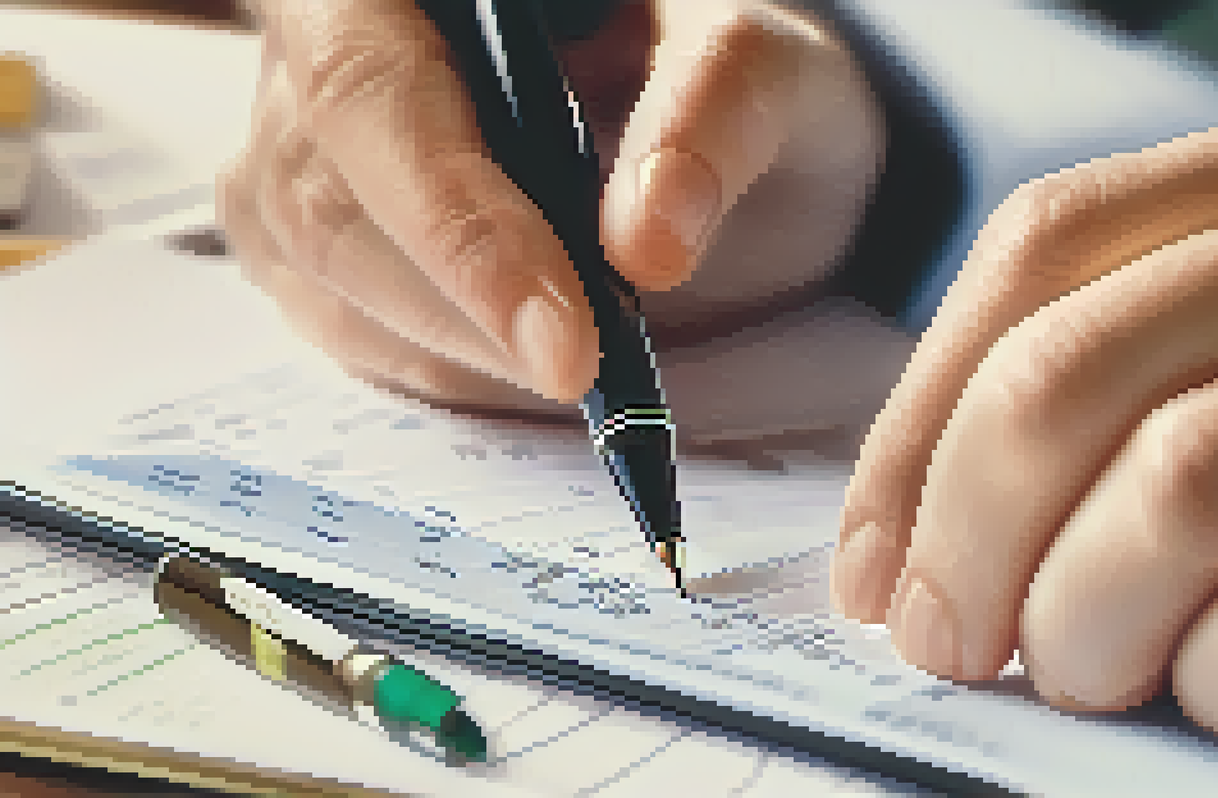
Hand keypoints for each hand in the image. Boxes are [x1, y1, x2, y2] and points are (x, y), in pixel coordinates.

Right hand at [217, 0, 896, 442]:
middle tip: (584, 372)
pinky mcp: (313, 226)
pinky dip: (443, 360)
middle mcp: (321, 35)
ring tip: (579, 352)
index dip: (457, 224)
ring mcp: (298, 136)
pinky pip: (341, 318)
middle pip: (326, 193)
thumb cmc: (707, 63)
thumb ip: (715, 110)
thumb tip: (651, 245)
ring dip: (459, 344)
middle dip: (464, 305)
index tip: (562, 339)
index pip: (372, 88)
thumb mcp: (755, 55)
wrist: (689, 106)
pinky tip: (528, 353)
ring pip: (325, 269)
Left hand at [834, 60, 1217, 745]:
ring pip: (1188, 481)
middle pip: (1084, 362)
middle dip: (971, 533)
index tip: (876, 552)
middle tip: (955, 637)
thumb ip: (1189, 359)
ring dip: (1086, 614)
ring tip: (1089, 670)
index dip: (920, 416)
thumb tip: (935, 516)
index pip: (1054, 244)